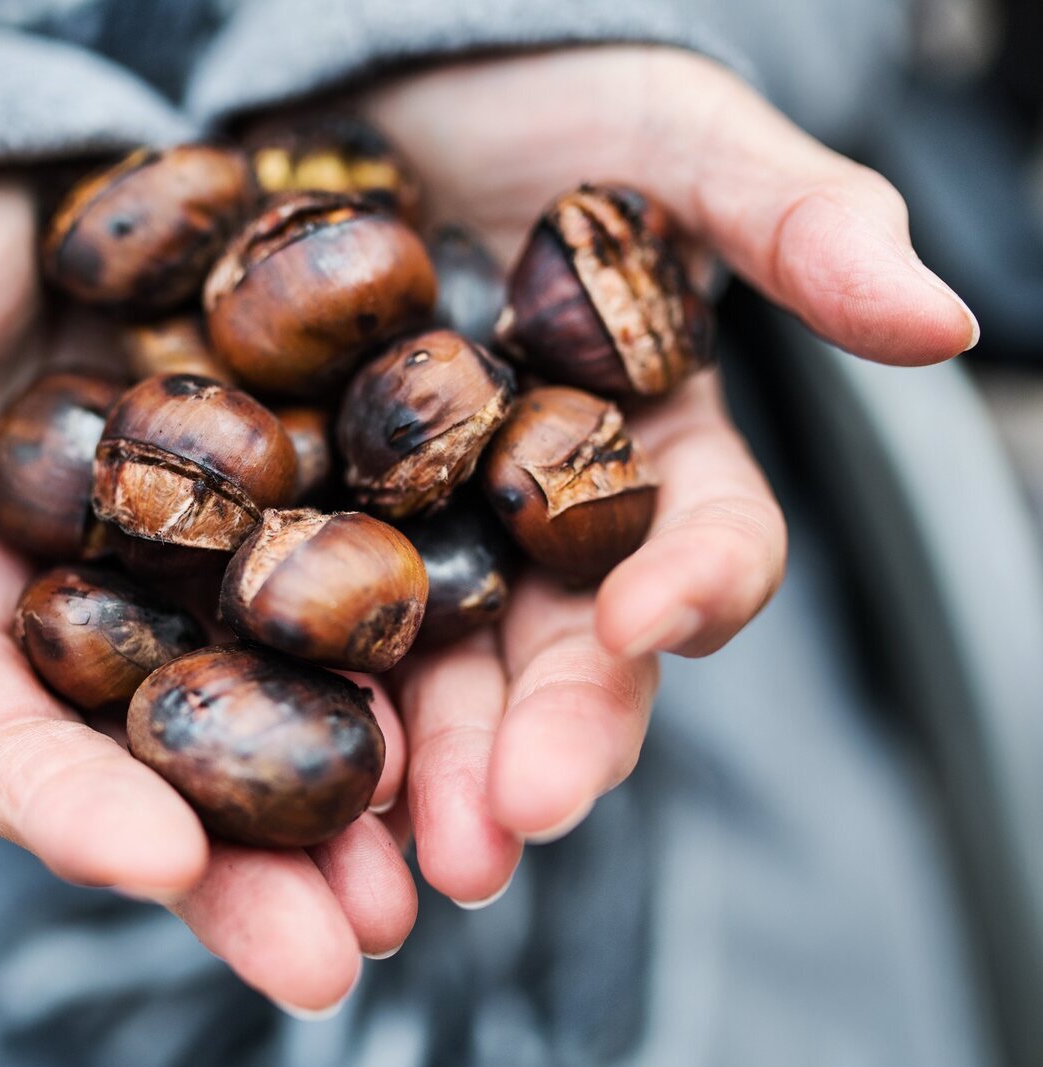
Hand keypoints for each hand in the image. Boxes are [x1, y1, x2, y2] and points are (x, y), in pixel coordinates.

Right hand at [0, 175, 415, 1013]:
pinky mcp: (303, 502)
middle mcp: (97, 624)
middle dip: (247, 872)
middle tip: (335, 956)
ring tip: (443, 877)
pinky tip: (501, 713)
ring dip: (363, 806)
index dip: (66, 806)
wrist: (23, 187)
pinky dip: (431, 660)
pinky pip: (369, 588)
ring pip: (282, 710)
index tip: (154, 865)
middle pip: (162, 769)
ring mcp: (206, 573)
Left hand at [359, 46, 977, 904]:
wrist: (353, 74)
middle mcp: (532, 518)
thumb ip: (792, 218)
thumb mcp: (664, 132)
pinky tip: (255, 759)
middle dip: (536, 741)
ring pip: (426, 674)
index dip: (691, 588)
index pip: (696, 544)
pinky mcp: (288, 520)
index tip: (652, 623)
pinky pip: (287, 619)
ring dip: (416, 773)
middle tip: (500, 831)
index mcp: (643, 450)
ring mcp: (411, 530)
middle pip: (552, 653)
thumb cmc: (534, 94)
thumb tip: (941, 317)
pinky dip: (286, 694)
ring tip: (391, 859)